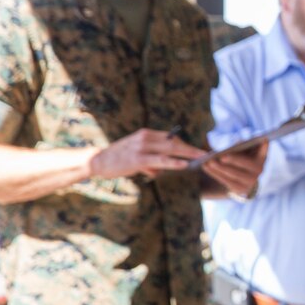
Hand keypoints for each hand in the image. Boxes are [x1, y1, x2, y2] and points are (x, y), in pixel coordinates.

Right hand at [90, 128, 206, 178]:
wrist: (97, 161)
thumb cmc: (118, 159)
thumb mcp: (136, 155)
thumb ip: (149, 161)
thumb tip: (158, 171)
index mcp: (147, 134)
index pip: (172, 138)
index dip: (186, 144)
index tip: (199, 149)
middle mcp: (146, 137)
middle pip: (175, 142)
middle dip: (192, 148)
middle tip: (207, 153)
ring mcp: (142, 147)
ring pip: (170, 149)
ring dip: (187, 154)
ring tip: (201, 158)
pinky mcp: (138, 158)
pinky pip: (160, 160)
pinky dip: (173, 162)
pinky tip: (184, 164)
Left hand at [203, 140, 266, 197]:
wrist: (243, 178)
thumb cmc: (241, 158)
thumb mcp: (244, 150)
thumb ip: (243, 145)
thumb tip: (238, 142)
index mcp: (261, 157)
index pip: (264, 149)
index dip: (264, 146)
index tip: (262, 140)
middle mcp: (259, 170)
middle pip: (246, 164)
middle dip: (234, 160)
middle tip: (222, 157)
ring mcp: (250, 181)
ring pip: (233, 174)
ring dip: (220, 168)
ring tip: (208, 161)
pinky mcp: (239, 189)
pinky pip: (226, 181)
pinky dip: (215, 173)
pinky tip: (206, 167)